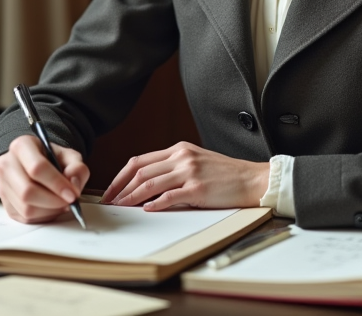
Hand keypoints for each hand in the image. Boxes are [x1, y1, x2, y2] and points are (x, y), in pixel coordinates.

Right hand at [0, 135, 89, 223]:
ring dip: (49, 210)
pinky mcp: (5, 203)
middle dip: (53, 201)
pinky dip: (43, 216)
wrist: (37, 165)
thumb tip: (73, 183)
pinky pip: (24, 217)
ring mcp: (2, 184)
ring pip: (25, 208)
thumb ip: (77, 168)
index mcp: (22, 146)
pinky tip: (51, 207)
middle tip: (69, 202)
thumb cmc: (52, 160)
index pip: (37, 168)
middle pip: (27, 191)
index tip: (72, 194)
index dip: (57, 184)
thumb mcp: (70, 157)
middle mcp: (6, 164)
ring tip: (61, 203)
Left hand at [100, 141, 269, 210]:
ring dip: (131, 198)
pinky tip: (146, 210)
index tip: (111, 189)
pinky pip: (169, 197)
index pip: (139, 160)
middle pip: (140, 172)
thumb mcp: (196, 162)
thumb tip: (147, 185)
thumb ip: (174, 168)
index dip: (121, 176)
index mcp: (178, 150)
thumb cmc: (225, 174)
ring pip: (150, 184)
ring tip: (122, 208)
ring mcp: (189, 172)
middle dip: (120, 188)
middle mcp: (181, 157)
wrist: (252, 179)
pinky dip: (155, 204)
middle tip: (110, 202)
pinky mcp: (198, 188)